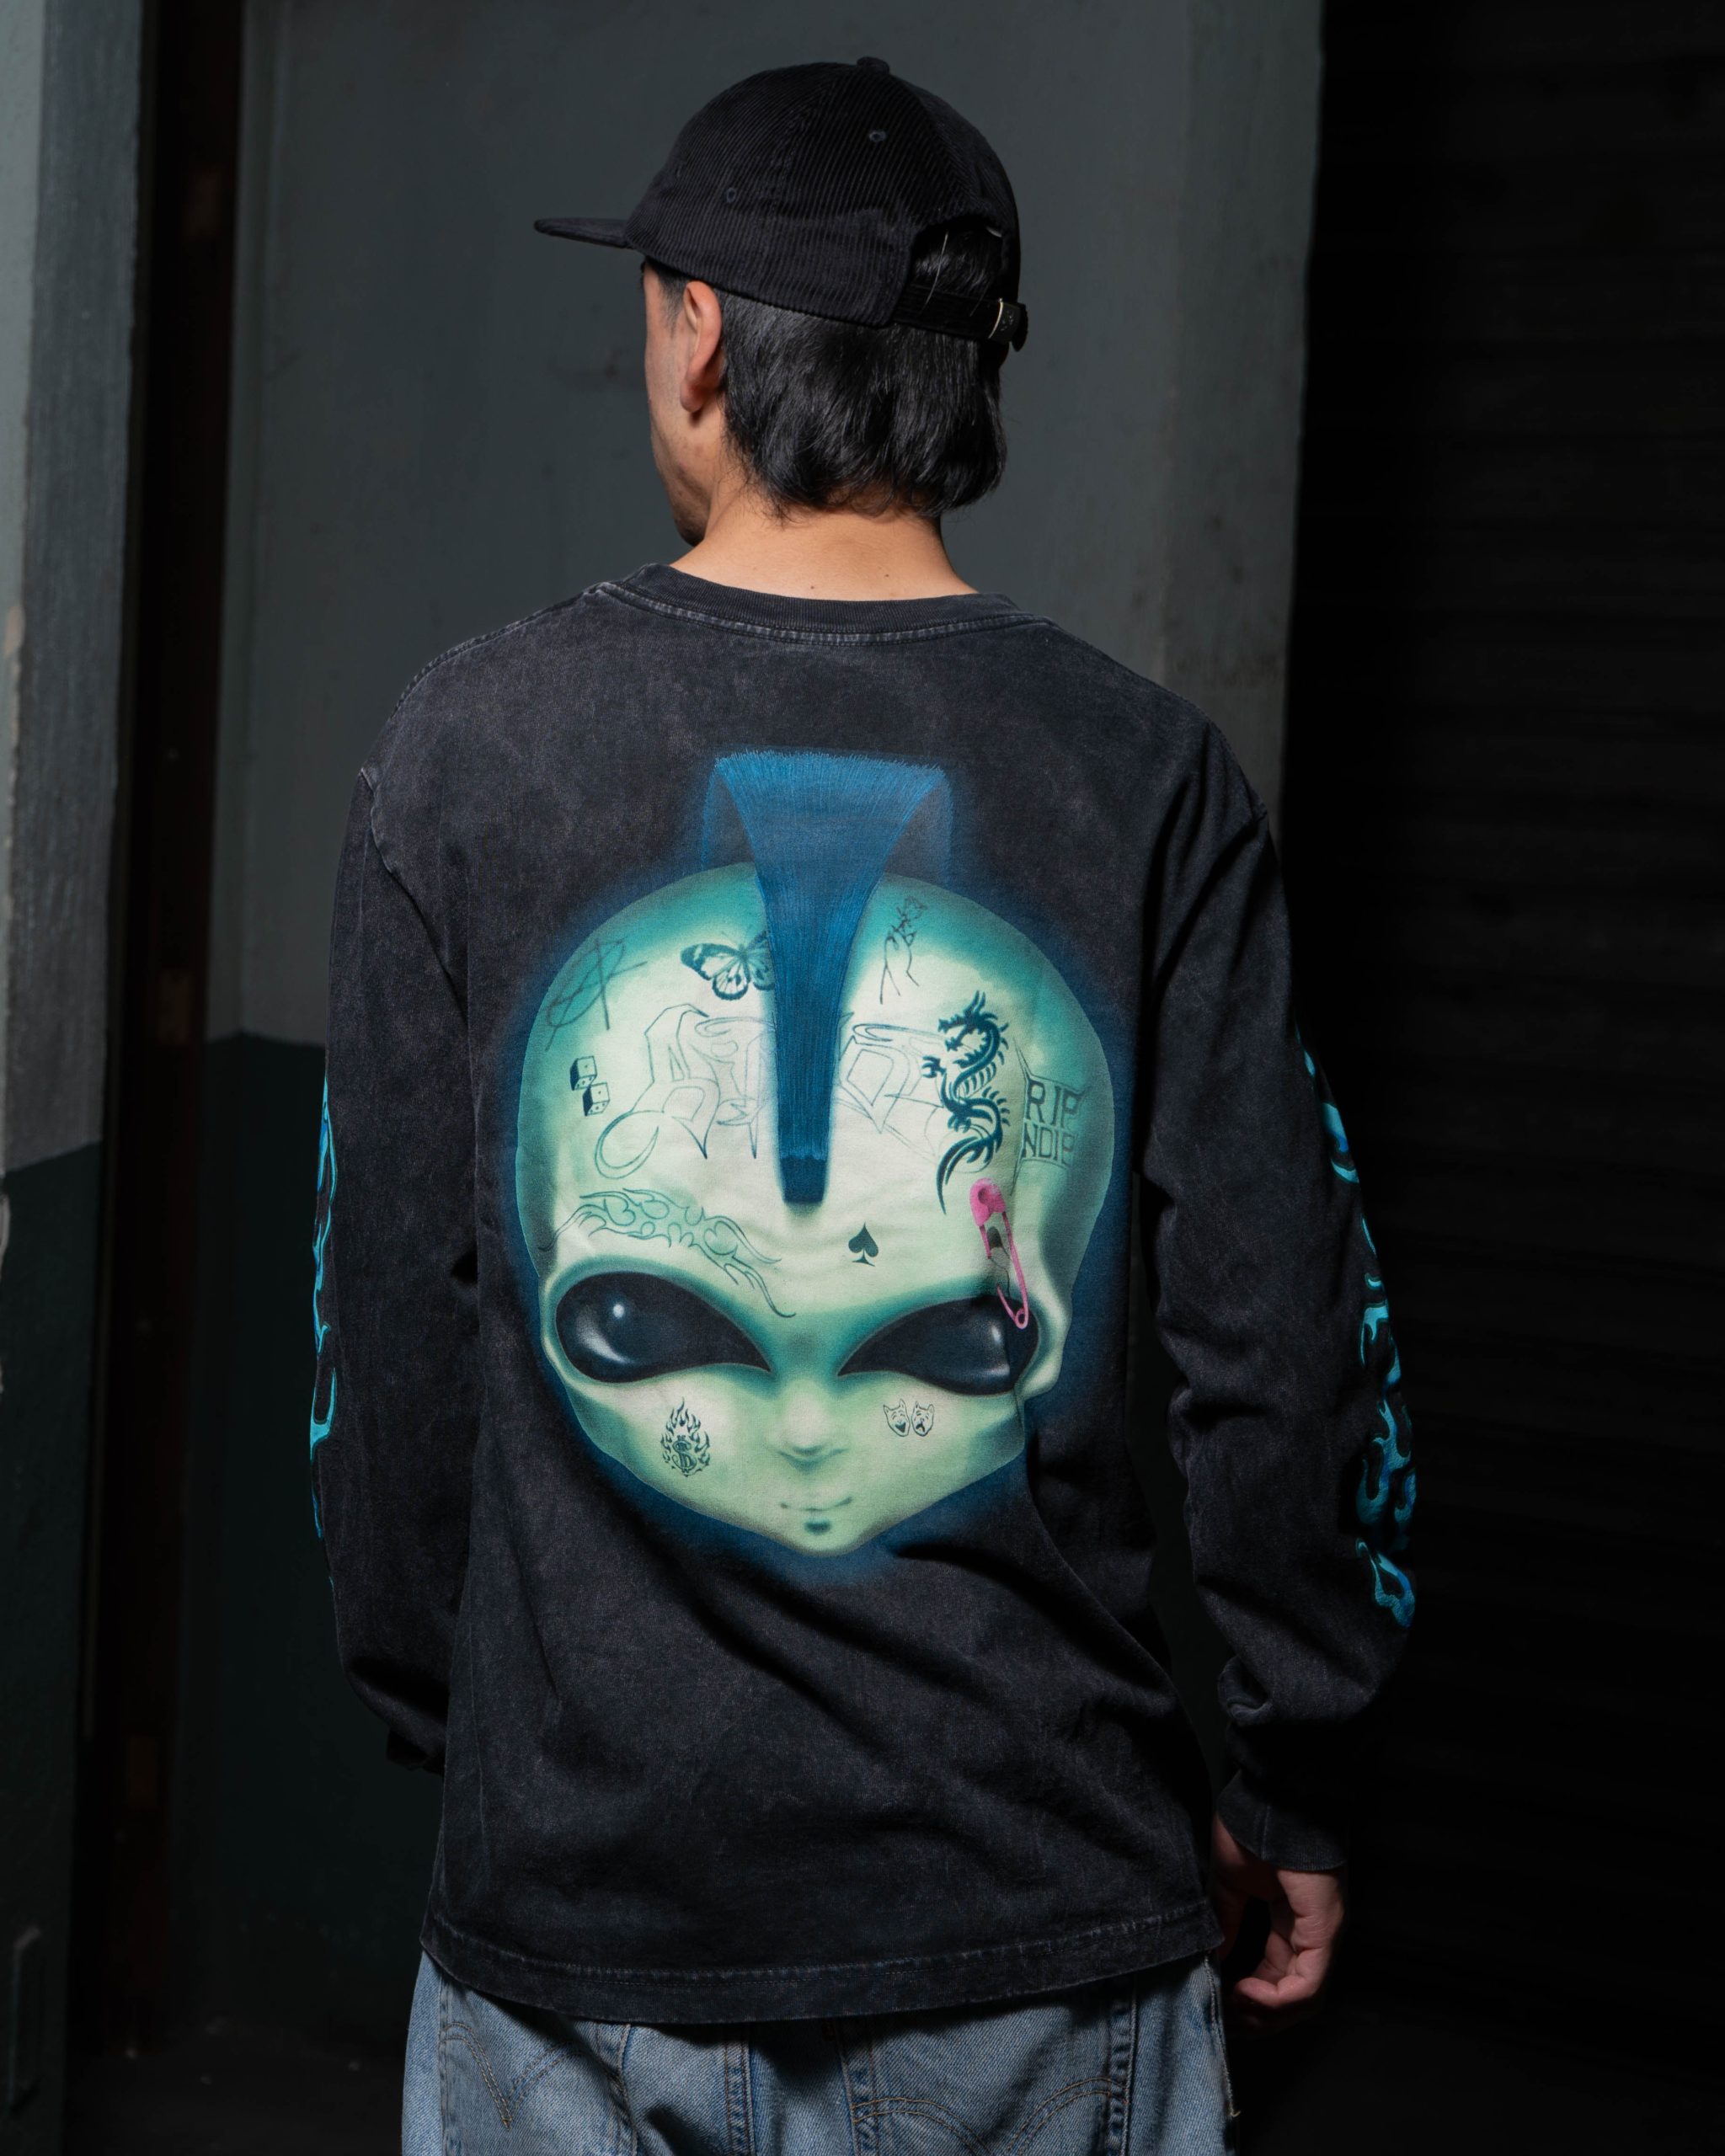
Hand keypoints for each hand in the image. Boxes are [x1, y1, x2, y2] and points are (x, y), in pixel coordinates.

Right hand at [1208, 1812, 1344, 2031]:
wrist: (1270, 1796)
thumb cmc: (1251, 1829)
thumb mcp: (1229, 1886)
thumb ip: (1225, 1923)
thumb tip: (1212, 1961)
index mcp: (1289, 1922)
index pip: (1275, 1976)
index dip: (1246, 1996)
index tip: (1217, 2000)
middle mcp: (1311, 1934)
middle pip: (1292, 1998)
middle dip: (1255, 2015)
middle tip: (1224, 2016)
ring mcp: (1322, 1934)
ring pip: (1303, 2001)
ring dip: (1264, 2014)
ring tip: (1233, 2005)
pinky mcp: (1325, 1930)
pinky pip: (1308, 1984)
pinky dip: (1277, 1999)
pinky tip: (1246, 1991)